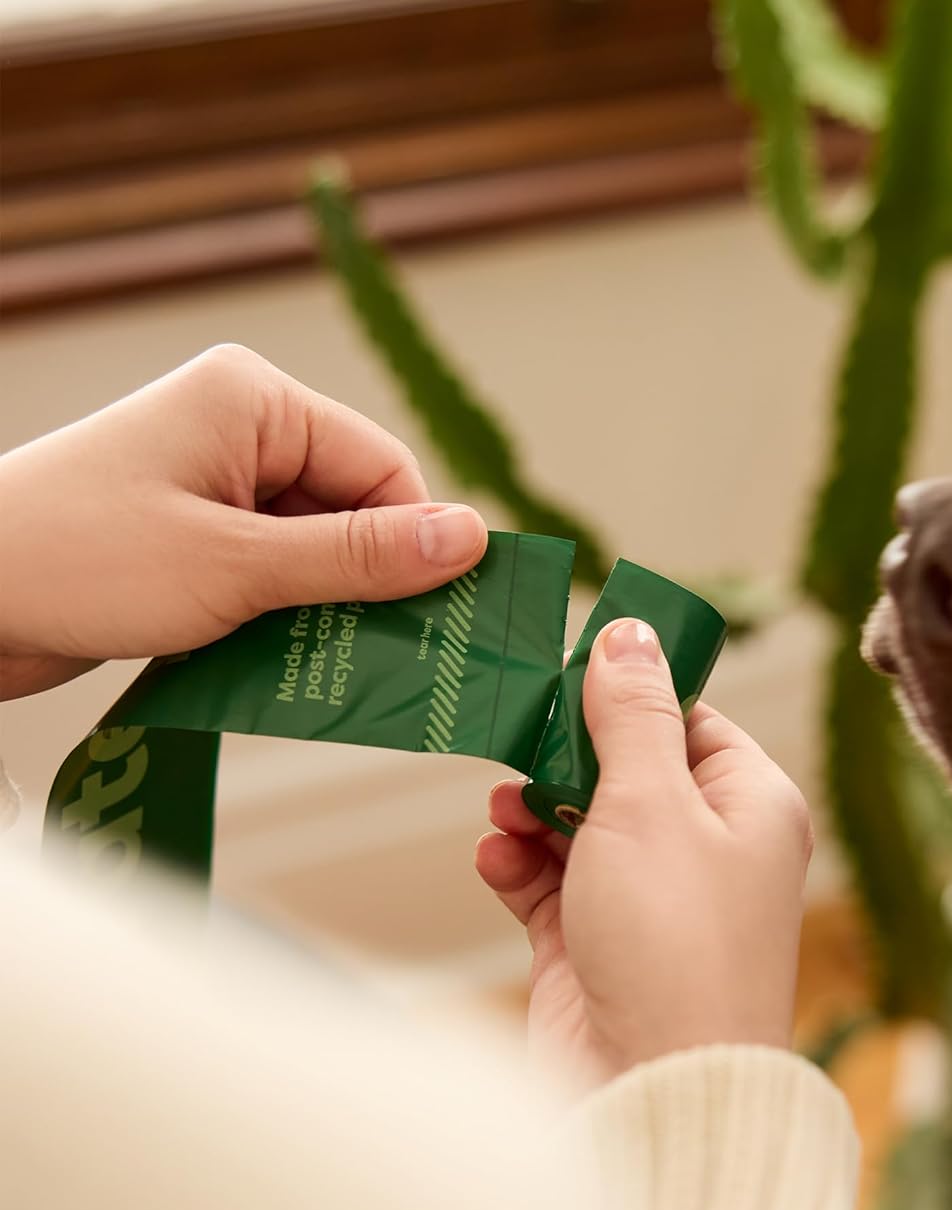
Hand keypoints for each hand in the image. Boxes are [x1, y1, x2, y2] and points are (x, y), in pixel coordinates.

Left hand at [0, 344, 486, 699]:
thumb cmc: (78, 562)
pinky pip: (273, 572)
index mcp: (256, 402)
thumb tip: (471, 538)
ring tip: (315, 663)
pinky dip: (284, 618)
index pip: (382, 470)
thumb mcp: (237, 567)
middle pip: (354, 511)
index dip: (411, 546)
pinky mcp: (193, 532)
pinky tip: (276, 659)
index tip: (432, 620)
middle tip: (385, 657)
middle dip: (365, 586)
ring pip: (316, 551)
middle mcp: (241, 430)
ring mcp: (213, 482)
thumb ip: (359, 557)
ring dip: (323, 611)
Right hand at [476, 619, 811, 1090]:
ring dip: (534, 808)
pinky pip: (549, 886)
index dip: (630, 694)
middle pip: (628, 771)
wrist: (652, 1092)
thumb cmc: (676, 944)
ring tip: (502, 806)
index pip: (691, 721)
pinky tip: (495, 857)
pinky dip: (518, 867)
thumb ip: (634, 715)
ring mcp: (649, 903)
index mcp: (750, 806)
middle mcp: (707, 851)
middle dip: (568, 754)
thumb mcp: (653, 803)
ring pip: (581, 825)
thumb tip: (630, 634)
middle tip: (518, 734)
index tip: (567, 673)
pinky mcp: (595, 949)